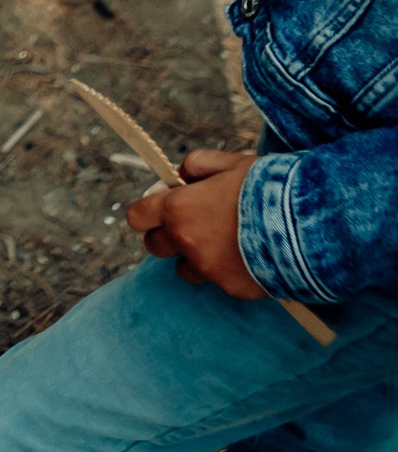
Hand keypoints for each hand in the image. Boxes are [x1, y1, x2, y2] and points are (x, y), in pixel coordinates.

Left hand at [128, 149, 265, 298]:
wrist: (312, 223)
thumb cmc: (269, 187)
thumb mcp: (231, 162)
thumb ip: (197, 165)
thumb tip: (178, 176)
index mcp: (179, 209)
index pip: (138, 216)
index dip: (148, 210)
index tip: (165, 204)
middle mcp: (187, 242)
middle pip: (155, 246)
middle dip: (167, 235)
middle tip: (193, 223)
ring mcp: (209, 269)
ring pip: (186, 269)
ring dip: (196, 258)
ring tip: (226, 243)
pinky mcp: (233, 288)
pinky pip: (220, 282)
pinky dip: (230, 272)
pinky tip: (253, 257)